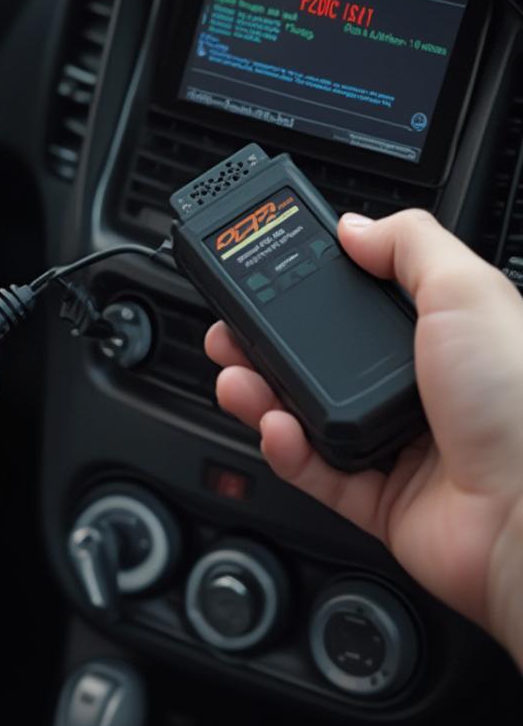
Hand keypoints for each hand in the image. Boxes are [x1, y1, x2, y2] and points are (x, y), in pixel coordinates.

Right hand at [205, 209, 522, 664]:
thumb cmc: (522, 403)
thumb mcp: (467, 291)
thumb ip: (409, 245)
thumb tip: (355, 225)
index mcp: (439, 337)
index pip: (357, 303)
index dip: (307, 289)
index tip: (265, 274)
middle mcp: (415, 389)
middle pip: (319, 360)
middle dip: (266, 344)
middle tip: (232, 330)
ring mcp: (395, 445)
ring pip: (306, 414)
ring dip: (262, 393)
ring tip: (236, 377)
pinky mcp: (379, 500)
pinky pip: (314, 471)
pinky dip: (285, 450)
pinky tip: (275, 427)